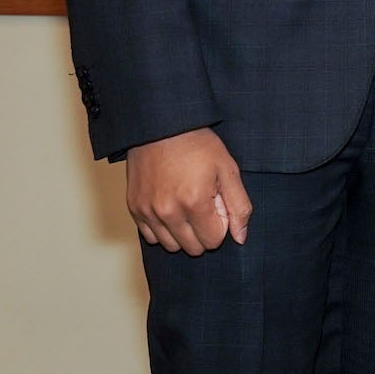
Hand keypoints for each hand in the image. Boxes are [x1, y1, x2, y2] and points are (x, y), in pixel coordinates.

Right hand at [126, 127, 249, 255]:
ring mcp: (147, 211)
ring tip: (186, 206)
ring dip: (182, 233)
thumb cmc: (197, 144)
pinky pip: (150, 237)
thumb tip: (240, 237)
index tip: (216, 202)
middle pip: (193, 248)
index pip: (213, 241)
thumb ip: (239, 206)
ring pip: (171, 246)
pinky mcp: (134, 208)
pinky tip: (170, 208)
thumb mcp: (228, 169)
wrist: (161, 125)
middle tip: (203, 203)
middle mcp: (167, 211)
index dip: (220, 223)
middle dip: (203, 231)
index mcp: (194, 202)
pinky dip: (162, 229)